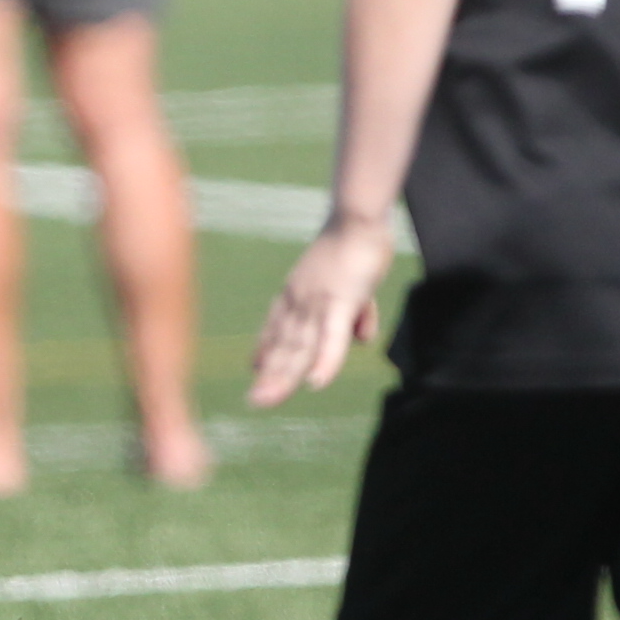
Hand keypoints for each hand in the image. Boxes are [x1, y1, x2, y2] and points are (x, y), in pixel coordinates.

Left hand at [247, 212, 396, 406]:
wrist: (360, 217)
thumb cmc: (355, 247)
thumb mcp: (353, 286)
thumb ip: (357, 313)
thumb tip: (364, 339)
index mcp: (297, 295)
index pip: (278, 327)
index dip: (267, 349)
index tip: (254, 370)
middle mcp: (299, 301)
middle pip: (284, 344)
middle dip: (271, 374)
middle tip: (254, 401)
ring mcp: (317, 302)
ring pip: (299, 346)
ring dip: (284, 375)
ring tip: (267, 399)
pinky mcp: (340, 301)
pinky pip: (331, 337)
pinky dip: (324, 361)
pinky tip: (315, 383)